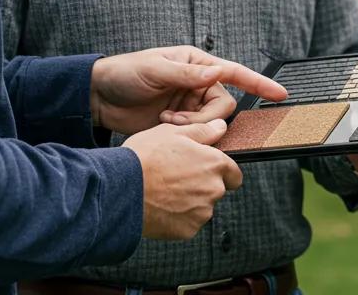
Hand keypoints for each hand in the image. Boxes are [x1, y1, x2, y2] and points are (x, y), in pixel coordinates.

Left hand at [91, 45, 286, 134]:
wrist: (101, 98)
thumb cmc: (126, 73)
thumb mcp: (154, 69)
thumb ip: (185, 74)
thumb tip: (216, 72)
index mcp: (197, 64)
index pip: (235, 72)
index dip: (259, 83)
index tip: (280, 94)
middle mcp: (198, 84)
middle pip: (223, 106)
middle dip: (205, 118)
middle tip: (177, 121)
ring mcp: (190, 106)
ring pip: (211, 124)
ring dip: (193, 128)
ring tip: (167, 124)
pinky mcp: (180, 125)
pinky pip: (197, 135)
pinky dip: (185, 136)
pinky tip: (164, 129)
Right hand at [124, 119, 242, 239]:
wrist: (122, 190)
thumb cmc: (145, 157)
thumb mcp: (173, 132)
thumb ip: (203, 131)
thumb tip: (221, 126)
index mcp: (214, 164)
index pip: (234, 174)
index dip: (222, 171)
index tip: (208, 169)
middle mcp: (213, 190)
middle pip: (217, 190)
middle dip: (203, 184)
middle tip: (178, 176)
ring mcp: (201, 213)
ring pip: (202, 207)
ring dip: (191, 201)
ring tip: (166, 189)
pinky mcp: (187, 231)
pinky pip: (189, 223)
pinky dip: (179, 216)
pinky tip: (162, 204)